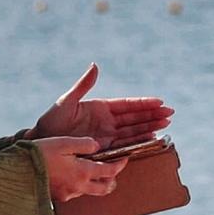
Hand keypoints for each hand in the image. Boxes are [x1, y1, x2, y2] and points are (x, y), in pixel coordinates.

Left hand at [32, 64, 172, 149]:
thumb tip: (94, 66)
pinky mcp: (106, 148)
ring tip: (167, 124)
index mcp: (100, 108)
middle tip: (170, 113)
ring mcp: (107, 135)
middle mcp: (107, 121)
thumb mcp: (67, 101)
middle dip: (153, 115)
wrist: (43, 144)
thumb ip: (83, 85)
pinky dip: (140, 141)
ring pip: (134, 130)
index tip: (159, 102)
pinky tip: (153, 138)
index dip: (143, 104)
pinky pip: (126, 144)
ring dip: (151, 127)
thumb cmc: (51, 122)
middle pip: (135, 117)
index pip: (127, 105)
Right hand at [36, 136, 126, 202]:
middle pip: (105, 188)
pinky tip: (69, 175)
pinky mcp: (56, 198)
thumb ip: (83, 144)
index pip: (110, 171)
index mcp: (83, 172)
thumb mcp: (62, 143)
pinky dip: (77, 185)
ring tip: (89, 170)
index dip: (120, 165)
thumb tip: (97, 146)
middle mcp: (78, 187)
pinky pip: (73, 193)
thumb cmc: (38, 154)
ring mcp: (67, 195)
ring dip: (93, 182)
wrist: (14, 172)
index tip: (124, 158)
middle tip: (112, 170)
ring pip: (89, 191)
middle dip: (111, 180)